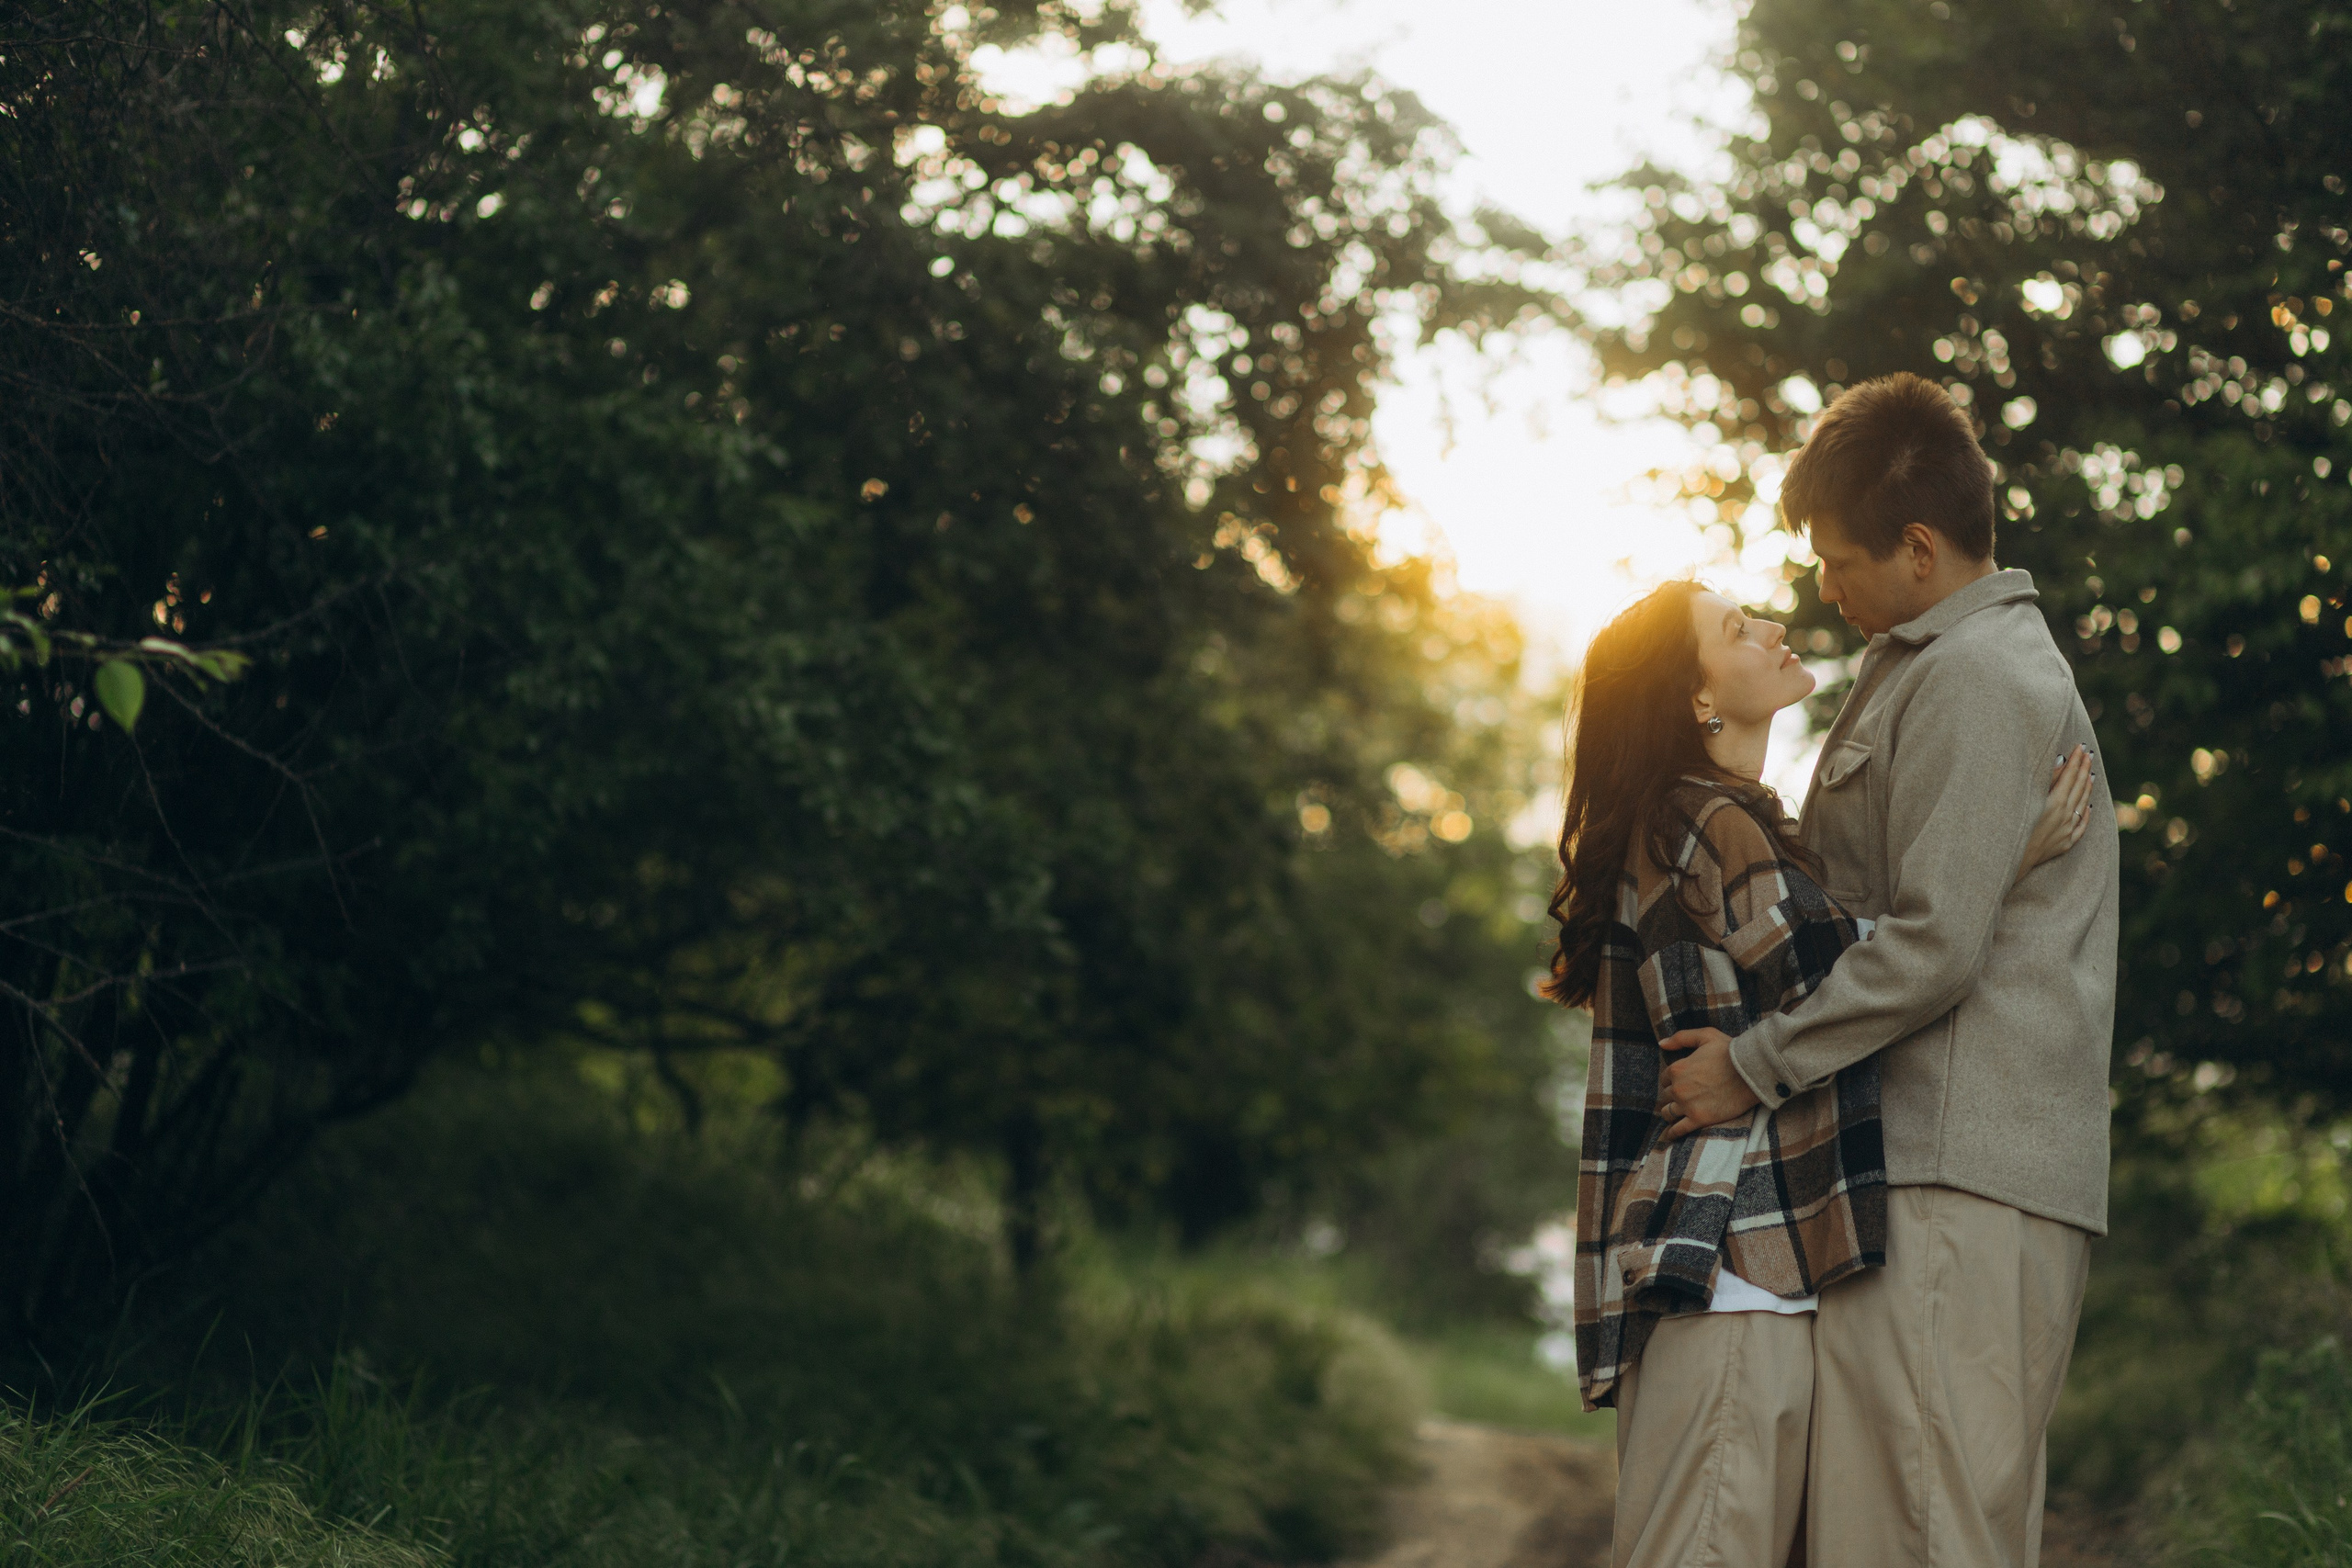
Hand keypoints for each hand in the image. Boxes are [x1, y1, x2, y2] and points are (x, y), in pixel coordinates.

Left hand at [1655, 1027, 1761, 1141]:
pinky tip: (1670, 1135)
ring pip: (1668, 1113)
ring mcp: (1687, 1105)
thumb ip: (1681, 1038)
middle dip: (1673, 1096)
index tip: (1683, 1082)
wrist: (1752, 1072)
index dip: (1673, 1080)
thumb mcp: (1705, 1036)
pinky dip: (1672, 1133)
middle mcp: (1678, 1088)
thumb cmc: (1730, 1051)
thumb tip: (1661, 1044)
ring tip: (1676, 1114)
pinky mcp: (1699, 1119)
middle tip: (1685, 1097)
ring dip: (1671, 1113)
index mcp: (1677, 1069)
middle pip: (1666, 1096)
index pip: (1665, 1078)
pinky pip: (1678, 1130)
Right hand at [2019, 744, 2095, 877]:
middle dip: (2084, 769)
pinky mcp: (2065, 844)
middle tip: (2088, 754)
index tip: (2080, 747)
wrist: (2008, 860)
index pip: (2070, 776)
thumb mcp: (2027, 799)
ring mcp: (2066, 831)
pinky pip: (2081, 827)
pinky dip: (2086, 815)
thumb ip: (2047, 780)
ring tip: (2091, 774)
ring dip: (2087, 788)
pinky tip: (2088, 807)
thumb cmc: (2011, 825)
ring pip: (2082, 805)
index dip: (2076, 760)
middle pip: (2078, 788)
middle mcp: (2065, 817)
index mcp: (2055, 803)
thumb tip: (2062, 760)